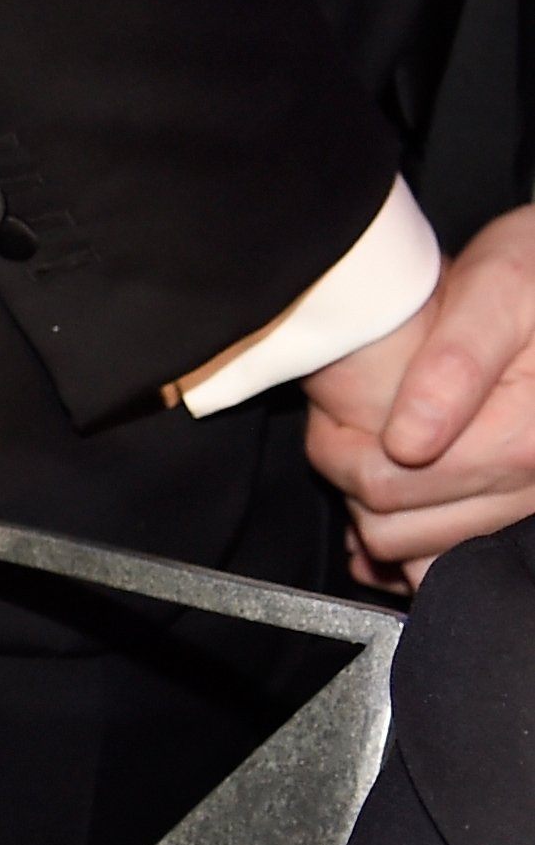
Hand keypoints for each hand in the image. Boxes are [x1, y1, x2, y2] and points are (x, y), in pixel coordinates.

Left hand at [308, 205, 534, 582]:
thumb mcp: (498, 287)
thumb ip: (455, 363)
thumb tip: (409, 443)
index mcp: (524, 442)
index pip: (385, 485)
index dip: (335, 450)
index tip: (330, 411)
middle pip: (396, 529)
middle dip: (352, 479)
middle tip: (342, 425)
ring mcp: (531, 504)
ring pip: (418, 553)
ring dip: (380, 510)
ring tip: (375, 448)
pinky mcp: (526, 510)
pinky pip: (450, 557)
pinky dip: (413, 538)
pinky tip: (397, 496)